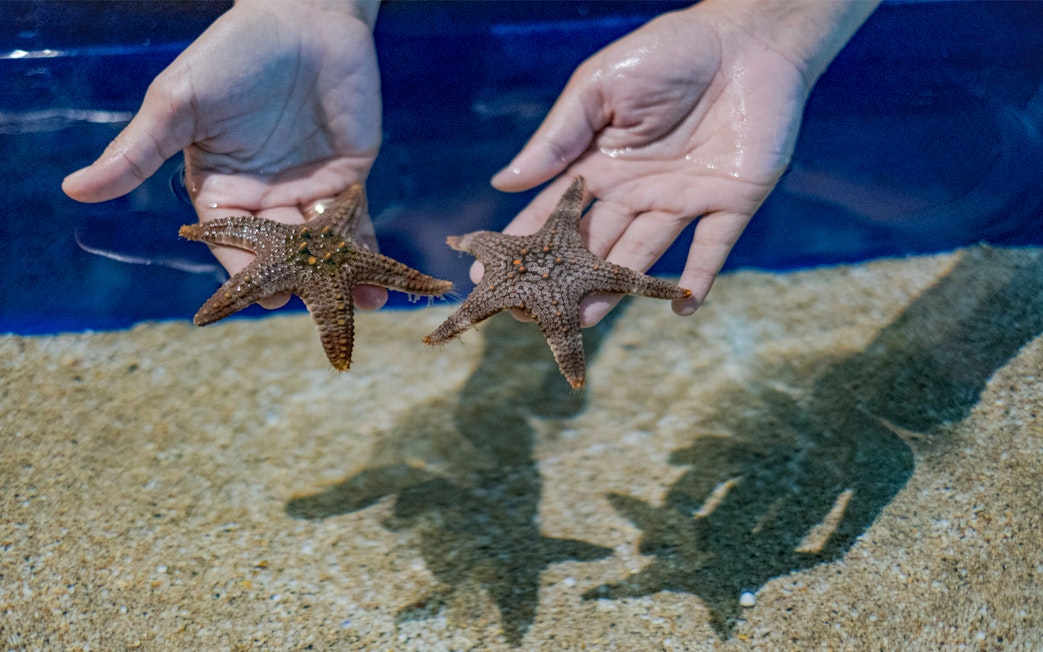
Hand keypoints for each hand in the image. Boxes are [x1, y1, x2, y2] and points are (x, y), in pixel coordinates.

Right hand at [62, 0, 385, 308]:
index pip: (228, 239)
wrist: (303, 17)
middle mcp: (264, 196)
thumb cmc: (233, 53)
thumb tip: (75, 189)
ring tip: (356, 303)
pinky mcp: (350, 178)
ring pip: (320, 246)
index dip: (242, 266)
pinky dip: (367, 249)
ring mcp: (308, 189)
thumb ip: (137, 151)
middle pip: (280, 251)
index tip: (256, 293)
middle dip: (297, 279)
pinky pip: (356, 222)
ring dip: (338, 276)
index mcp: (220, 186)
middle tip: (312, 305)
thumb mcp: (179, 102)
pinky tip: (377, 279)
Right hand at [490, 0, 878, 324]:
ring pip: (643, 254)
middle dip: (565, 281)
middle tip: (536, 316)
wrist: (745, 38)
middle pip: (595, 246)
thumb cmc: (665, 51)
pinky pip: (713, 248)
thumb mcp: (598, 87)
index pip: (555, 213)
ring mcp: (682, 200)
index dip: (525, 242)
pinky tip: (683, 308)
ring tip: (587, 320)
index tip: (488, 275)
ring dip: (617, 289)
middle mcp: (637, 191)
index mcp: (601, 165)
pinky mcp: (730, 202)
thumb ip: (557, 137)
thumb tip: (503, 182)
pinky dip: (698, 279)